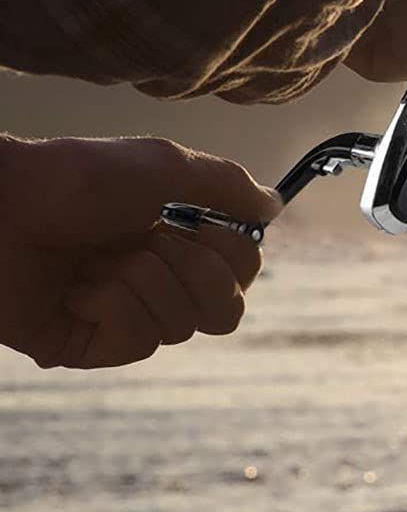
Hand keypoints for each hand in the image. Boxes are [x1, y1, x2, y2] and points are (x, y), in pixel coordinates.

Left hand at [0, 135, 280, 368]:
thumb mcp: (166, 165)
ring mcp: (126, 315)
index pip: (245, 271)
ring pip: (181, 326)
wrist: (1, 207)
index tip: (196, 220)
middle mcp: (160, 279)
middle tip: (151, 241)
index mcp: (180, 237)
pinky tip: (78, 288)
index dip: (231, 252)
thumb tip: (274, 205)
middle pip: (227, 311)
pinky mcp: (91, 346)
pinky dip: (112, 306)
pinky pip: (137, 343)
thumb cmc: (78, 178)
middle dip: (194, 272)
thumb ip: (227, 184)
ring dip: (140, 281)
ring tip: (98, 259)